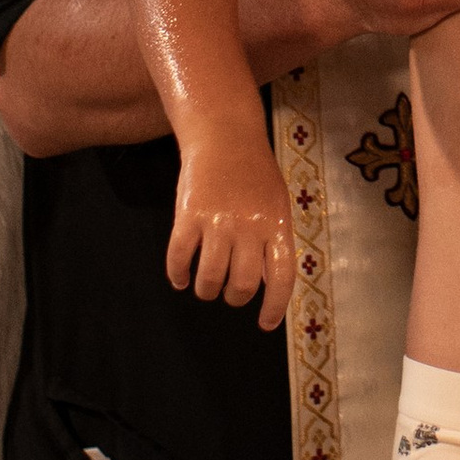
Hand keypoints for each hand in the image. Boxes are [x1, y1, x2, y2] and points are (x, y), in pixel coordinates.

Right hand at [167, 131, 296, 328]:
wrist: (225, 136)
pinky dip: (178, 274)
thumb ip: (273, 240)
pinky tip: (180, 278)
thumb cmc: (255, 173)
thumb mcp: (276, 203)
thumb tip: (264, 283)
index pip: (281, 276)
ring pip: (209, 277)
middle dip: (234, 298)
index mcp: (276, 224)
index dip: (275, 306)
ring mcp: (217, 221)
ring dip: (206, 290)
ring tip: (205, 287)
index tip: (265, 324)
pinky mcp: (188, 215)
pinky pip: (179, 257)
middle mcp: (249, 226)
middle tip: (229, 294)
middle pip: (241, 284)